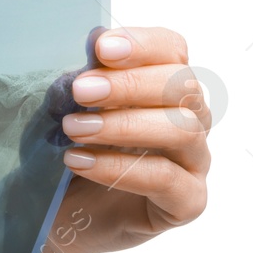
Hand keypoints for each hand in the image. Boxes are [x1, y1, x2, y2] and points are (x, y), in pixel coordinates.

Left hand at [20, 26, 211, 252]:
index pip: (172, 49)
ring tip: (73, 128)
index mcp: (166, 84)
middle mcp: (191, 117)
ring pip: (181, 130)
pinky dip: (119, 167)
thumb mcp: (64, 107)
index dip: (142, 43)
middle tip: (80, 89)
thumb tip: (94, 43)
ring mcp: (194, 160)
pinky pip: (166, 178)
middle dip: (128, 84)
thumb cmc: (68, 147)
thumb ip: (83, 78)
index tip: (101, 47)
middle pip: (182, 86)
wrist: (57, 208)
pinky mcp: (188, 201)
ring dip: (122, 125)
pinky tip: (79, 161)